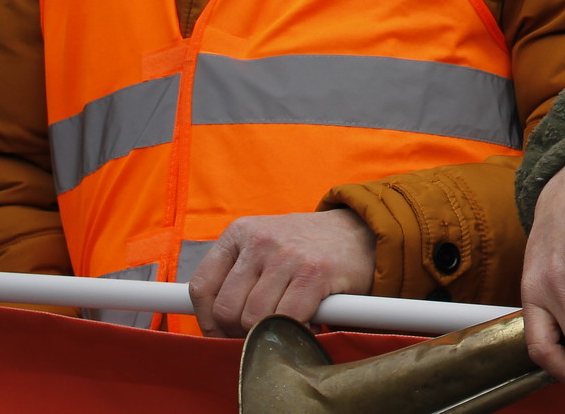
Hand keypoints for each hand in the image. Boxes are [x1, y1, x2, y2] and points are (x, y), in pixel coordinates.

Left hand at [187, 208, 375, 337]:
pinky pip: (287, 320)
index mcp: (240, 232)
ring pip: (254, 319)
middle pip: (227, 309)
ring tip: (285, 324)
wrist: (362, 232)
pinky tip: (306, 323)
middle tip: (260, 330)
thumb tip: (211, 322)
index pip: (202, 287)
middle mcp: (261, 240)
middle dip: (239, 331)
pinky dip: (294, 332)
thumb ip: (236, 274)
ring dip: (268, 331)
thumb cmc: (307, 247)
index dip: (208, 319)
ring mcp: (287, 255)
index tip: (221, 332)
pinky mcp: (315, 272)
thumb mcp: (264, 246)